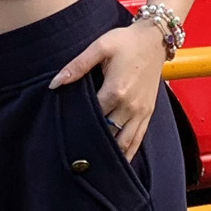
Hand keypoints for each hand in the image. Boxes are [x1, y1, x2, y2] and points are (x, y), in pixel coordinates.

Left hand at [48, 19, 167, 161]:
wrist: (155, 39)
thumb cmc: (126, 41)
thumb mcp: (100, 47)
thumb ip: (77, 66)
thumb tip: (55, 83)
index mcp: (116, 91)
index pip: (92, 117)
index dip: (78, 127)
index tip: (64, 139)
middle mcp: (129, 106)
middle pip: (107, 134)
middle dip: (92, 146)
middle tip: (74, 162)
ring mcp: (141, 112)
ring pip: (124, 142)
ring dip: (110, 156)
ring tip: (94, 171)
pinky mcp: (148, 113)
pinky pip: (138, 139)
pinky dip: (128, 152)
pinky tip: (118, 162)